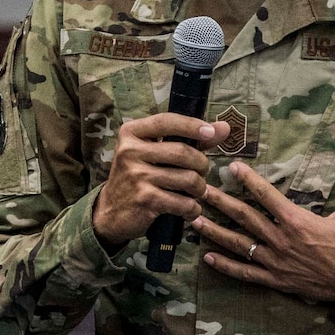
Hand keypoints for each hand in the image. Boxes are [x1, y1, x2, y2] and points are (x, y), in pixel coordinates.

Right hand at [91, 113, 231, 248]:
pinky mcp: (144, 199)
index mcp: (131, 133)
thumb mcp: (155, 153)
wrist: (110, 212)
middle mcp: (130, 152)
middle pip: (184, 152)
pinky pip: (184, 203)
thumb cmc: (139, 177)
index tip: (210, 132)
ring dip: (199, 189)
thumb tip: (224, 128)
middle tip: (200, 174)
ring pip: (188, 179)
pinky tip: (187, 210)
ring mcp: (136, 176)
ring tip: (194, 192)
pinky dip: (192, 209)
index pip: (167, 122)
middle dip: (202, 165)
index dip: (192, 125)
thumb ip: (189, 139)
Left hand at [193, 144, 334, 314]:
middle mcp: (282, 241)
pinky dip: (226, 266)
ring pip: (240, 245)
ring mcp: (277, 263)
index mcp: (299, 222)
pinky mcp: (277, 281)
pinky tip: (208, 257)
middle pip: (244, 218)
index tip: (231, 168)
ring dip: (215, 232)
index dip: (248, 180)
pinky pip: (246, 273)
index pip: (267, 196)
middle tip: (199, 190)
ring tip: (194, 221)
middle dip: (220, 203)